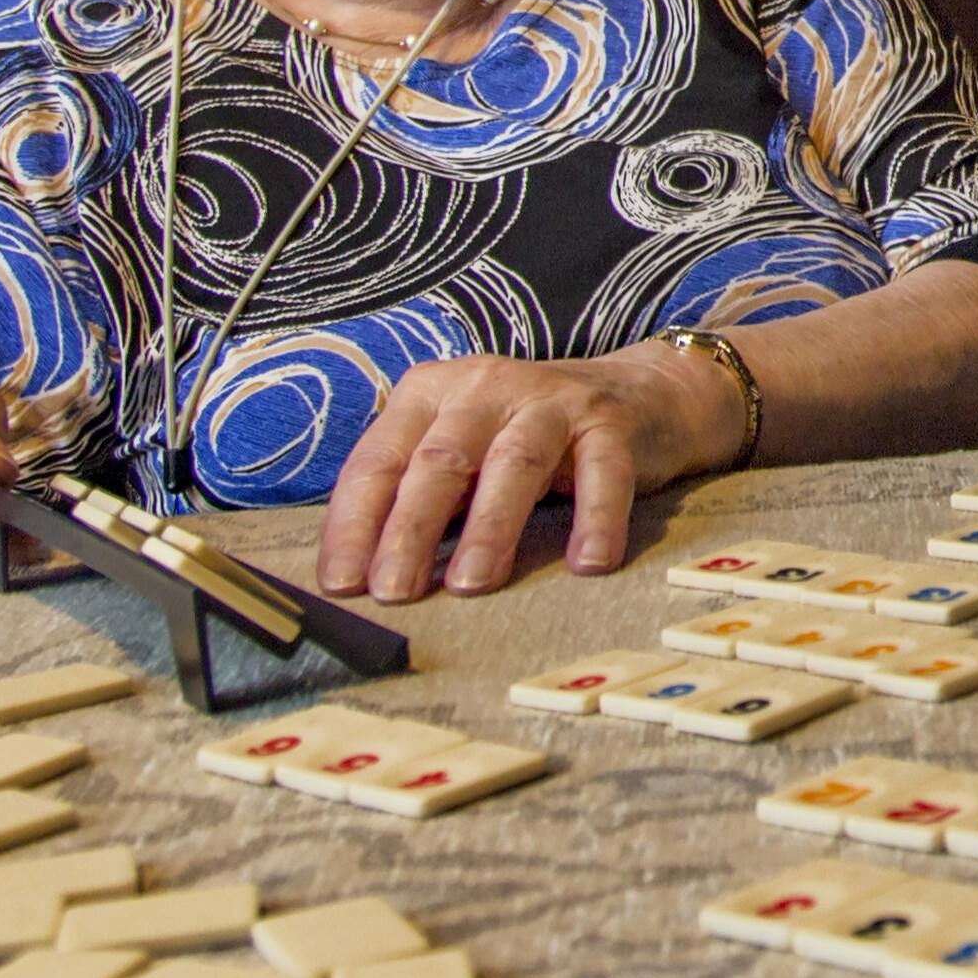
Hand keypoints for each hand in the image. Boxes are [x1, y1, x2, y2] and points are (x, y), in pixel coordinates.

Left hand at [313, 346, 728, 601]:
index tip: (342, 583)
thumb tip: (366, 575)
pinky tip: (588, 563)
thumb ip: (419, 496)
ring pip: (512, 462)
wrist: (635, 394)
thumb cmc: (524, 438)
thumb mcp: (461, 453)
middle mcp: (484, 387)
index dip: (355, 523)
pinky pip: (603, 472)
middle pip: (440, 460)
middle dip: (410, 529)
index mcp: (431, 394)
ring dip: (488, 527)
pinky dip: (595, 517)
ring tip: (470, 584)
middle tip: (395, 591)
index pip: (378, 460)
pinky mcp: (609, 421)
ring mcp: (550, 401)